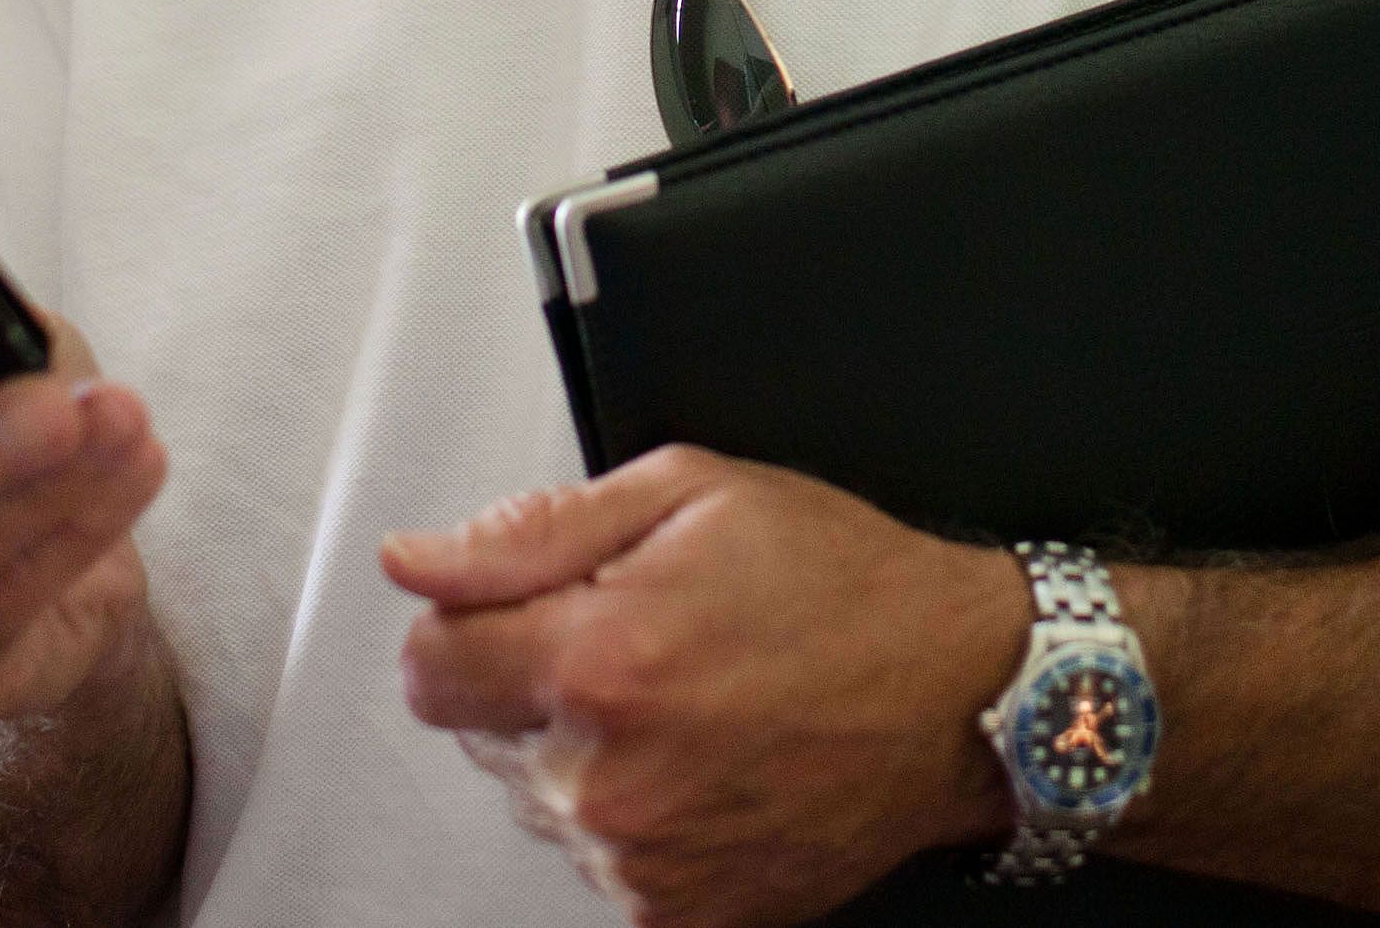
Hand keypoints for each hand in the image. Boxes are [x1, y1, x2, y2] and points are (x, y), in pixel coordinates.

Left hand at [386, 447, 1029, 926]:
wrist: (962, 696)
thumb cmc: (847, 586)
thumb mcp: (691, 494)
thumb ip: (532, 532)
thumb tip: (417, 560)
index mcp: (599, 659)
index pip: (427, 667)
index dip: (477, 623)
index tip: (543, 608)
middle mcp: (608, 778)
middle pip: (482, 734)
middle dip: (541, 682)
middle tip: (649, 640)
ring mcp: (642, 861)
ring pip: (541, 801)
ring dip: (589, 753)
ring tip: (695, 701)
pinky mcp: (678, 914)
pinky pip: (604, 859)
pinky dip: (639, 815)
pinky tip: (710, 762)